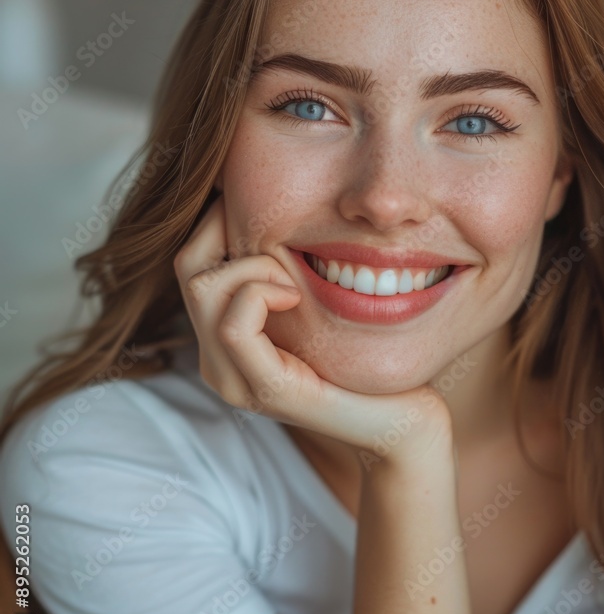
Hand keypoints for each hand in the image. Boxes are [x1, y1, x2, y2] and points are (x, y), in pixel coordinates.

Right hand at [173, 194, 452, 465]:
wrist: (404, 414)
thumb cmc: (367, 350)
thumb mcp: (314, 296)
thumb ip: (283, 264)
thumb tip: (262, 199)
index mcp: (223, 339)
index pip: (190, 261)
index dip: (219, 220)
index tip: (262, 204)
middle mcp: (217, 362)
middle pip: (189, 268)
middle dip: (232, 235)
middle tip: (283, 248)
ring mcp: (235, 380)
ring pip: (203, 288)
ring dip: (253, 266)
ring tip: (293, 281)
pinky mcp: (266, 390)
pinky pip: (236, 322)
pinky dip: (261, 291)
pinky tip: (295, 295)